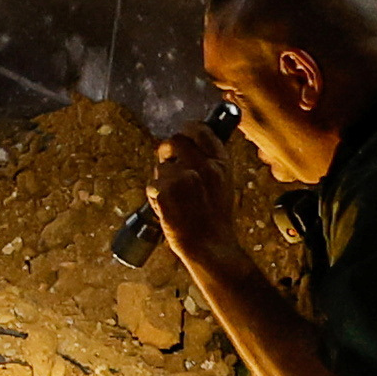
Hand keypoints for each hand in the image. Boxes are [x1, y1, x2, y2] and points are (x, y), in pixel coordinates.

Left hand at [150, 118, 240, 266]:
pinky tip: (168, 208)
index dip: (187, 131)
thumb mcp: (224, 183)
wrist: (209, 245)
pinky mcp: (165, 191)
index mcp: (220, 162)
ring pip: (161, 166)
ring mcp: (182, 177)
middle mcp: (202, 165)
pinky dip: (155, 197)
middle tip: (169, 166)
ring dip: (162, 179)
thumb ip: (210, 162)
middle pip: (175, 141)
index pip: (200, 130)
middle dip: (167, 151)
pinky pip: (152, 185)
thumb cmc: (215, 219)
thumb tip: (191, 145)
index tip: (183, 136)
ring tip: (175, 198)